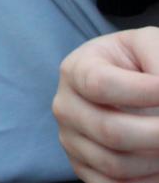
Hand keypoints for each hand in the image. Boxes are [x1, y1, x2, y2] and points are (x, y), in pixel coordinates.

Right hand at [53, 28, 158, 182]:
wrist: (128, 87)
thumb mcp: (147, 46)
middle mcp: (65, 106)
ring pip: (115, 164)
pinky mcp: (82, 168)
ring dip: (154, 159)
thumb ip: (156, 56)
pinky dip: (143, 180)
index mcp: (75, 70)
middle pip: (110, 131)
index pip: (100, 85)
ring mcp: (71, 140)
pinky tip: (158, 165)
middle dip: (157, 133)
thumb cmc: (140, 65)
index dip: (143, 92)